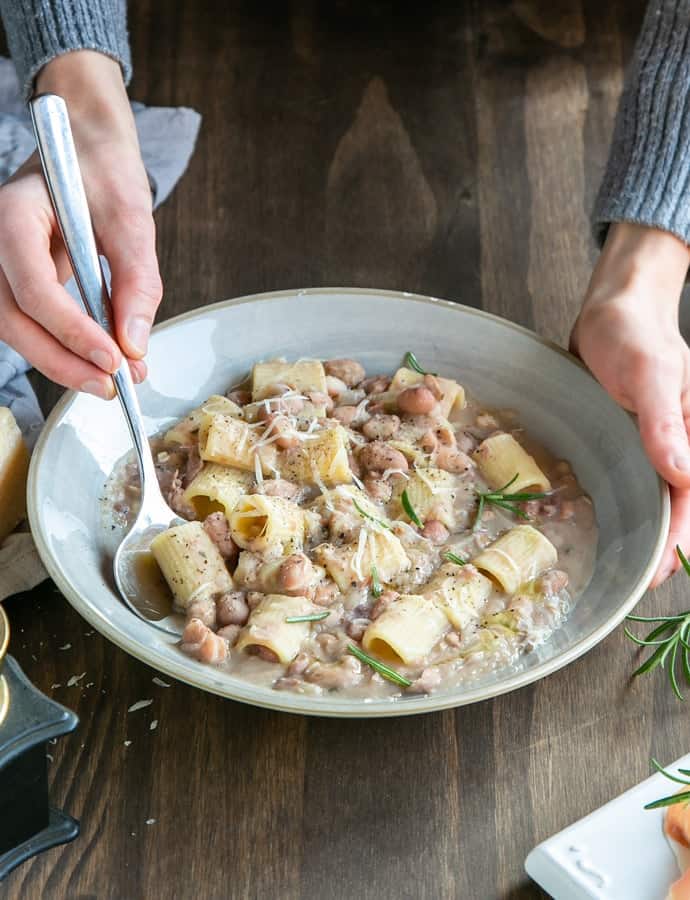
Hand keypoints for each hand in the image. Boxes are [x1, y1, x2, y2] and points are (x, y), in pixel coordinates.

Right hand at [0, 51, 161, 397]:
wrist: (86, 148)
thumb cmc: (104, 171)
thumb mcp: (132, 218)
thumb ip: (136, 281)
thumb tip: (135, 344)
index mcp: (14, 215)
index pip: (32, 285)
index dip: (71, 329)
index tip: (113, 359)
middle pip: (13, 318)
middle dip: (62, 361)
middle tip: (112, 387)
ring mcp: (0, 263)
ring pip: (15, 328)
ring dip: (62, 363)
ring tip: (113, 382)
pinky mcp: (17, 281)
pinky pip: (30, 323)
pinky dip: (64, 348)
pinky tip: (102, 362)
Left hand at [571, 222, 689, 585]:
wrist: (612, 308)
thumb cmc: (634, 333)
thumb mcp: (650, 374)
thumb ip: (664, 422)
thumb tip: (681, 473)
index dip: (677, 539)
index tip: (660, 571)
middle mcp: (677, 443)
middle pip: (677, 505)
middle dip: (663, 544)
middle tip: (640, 580)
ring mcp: (651, 441)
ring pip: (656, 495)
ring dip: (647, 528)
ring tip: (627, 562)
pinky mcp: (628, 436)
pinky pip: (632, 475)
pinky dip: (627, 500)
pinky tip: (611, 517)